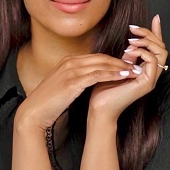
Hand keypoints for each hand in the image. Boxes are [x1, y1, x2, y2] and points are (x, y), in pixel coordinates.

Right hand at [15, 53, 133, 131]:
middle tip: (135, 65)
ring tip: (134, 70)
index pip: (95, 57)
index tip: (126, 65)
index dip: (112, 60)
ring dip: (120, 67)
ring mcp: (71, 71)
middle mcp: (70, 63)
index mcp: (68, 62)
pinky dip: (112, 74)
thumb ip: (75, 78)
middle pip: (101, 58)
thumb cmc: (48, 102)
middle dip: (120, 61)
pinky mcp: (73, 82)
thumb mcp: (62, 85)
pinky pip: (97, 75)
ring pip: (101, 64)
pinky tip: (124, 76)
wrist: (34, 112)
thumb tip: (89, 81)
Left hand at [88, 14, 167, 120]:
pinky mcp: (147, 83)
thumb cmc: (104, 89)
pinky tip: (130, 51)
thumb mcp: (116, 66)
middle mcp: (151, 74)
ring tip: (131, 41)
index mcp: (144, 69)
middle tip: (134, 29)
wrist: (99, 107)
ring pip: (161, 53)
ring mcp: (151, 79)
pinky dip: (144, 53)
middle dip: (149, 34)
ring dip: (147, 42)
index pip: (156, 47)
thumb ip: (126, 57)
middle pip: (162, 47)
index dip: (157, 32)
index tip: (155, 17)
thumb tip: (131, 45)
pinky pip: (154, 63)